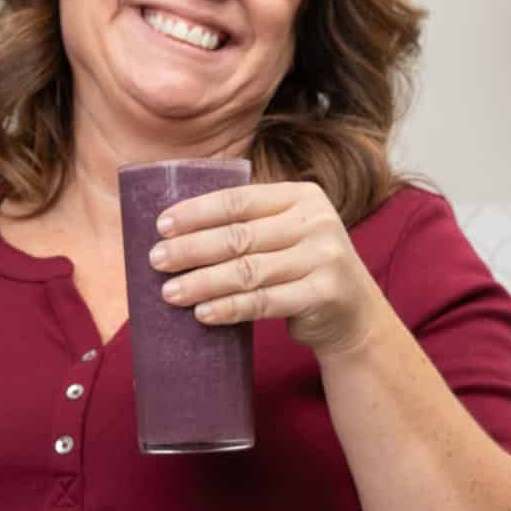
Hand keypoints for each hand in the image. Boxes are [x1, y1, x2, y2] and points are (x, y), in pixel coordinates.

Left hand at [145, 180, 388, 355]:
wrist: (354, 314)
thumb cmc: (302, 269)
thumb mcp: (285, 235)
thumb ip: (249, 225)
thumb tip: (175, 231)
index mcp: (302, 196)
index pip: (239, 200)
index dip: (197, 212)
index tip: (161, 225)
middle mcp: (317, 221)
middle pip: (240, 236)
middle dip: (192, 248)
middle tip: (157, 260)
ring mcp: (324, 257)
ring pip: (248, 271)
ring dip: (203, 282)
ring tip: (170, 293)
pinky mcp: (325, 294)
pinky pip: (265, 302)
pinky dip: (230, 308)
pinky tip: (202, 314)